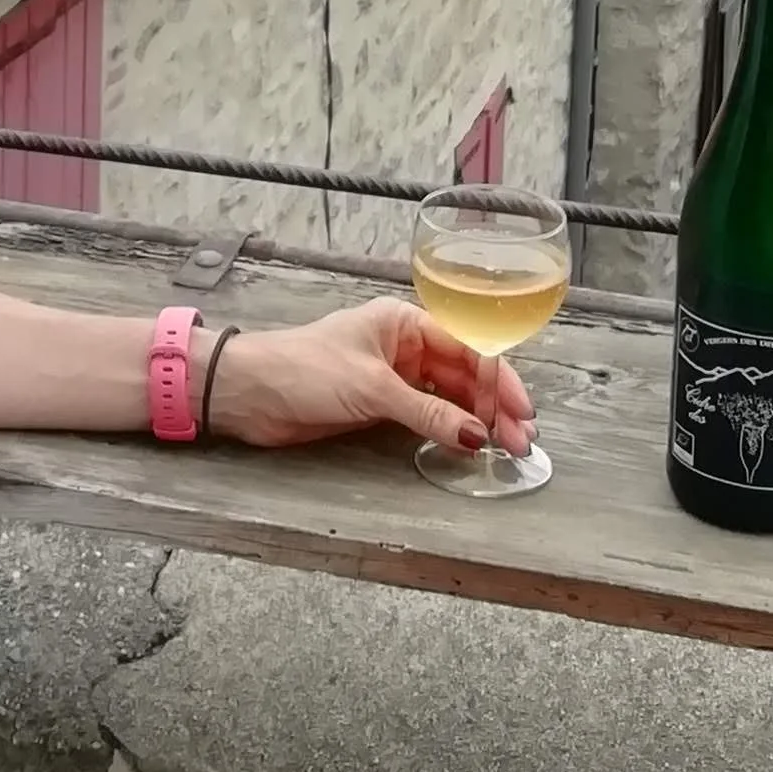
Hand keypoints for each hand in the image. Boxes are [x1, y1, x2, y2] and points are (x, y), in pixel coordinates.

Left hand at [204, 298, 537, 467]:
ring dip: (477, 421)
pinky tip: (469, 445)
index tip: (522, 413)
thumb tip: (477, 436)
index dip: (499, 382)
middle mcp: (405, 345)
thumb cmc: (305, 370)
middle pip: (464, 375)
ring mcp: (393, 376)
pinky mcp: (379, 404)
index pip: (468, 350)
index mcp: (405, 323)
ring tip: (508, 448)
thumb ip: (427, 413)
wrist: (249, 392)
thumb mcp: (372, 389)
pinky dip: (450, 429)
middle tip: (523, 442)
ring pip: (449, 397)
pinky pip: (427, 414)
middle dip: (494, 406)